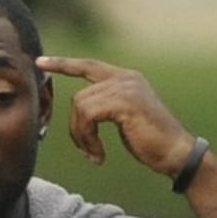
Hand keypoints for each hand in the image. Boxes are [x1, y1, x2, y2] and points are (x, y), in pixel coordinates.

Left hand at [37, 55, 200, 177]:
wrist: (176, 153)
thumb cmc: (150, 141)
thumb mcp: (123, 118)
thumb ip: (104, 107)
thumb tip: (80, 110)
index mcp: (125, 78)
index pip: (88, 65)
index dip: (63, 64)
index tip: (41, 62)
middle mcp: (126, 78)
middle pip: (79, 97)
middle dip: (75, 128)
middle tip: (85, 151)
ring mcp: (126, 88)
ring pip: (81, 107)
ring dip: (82, 136)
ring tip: (94, 154)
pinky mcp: (125, 103)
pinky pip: (89, 116)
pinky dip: (88, 139)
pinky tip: (99, 155)